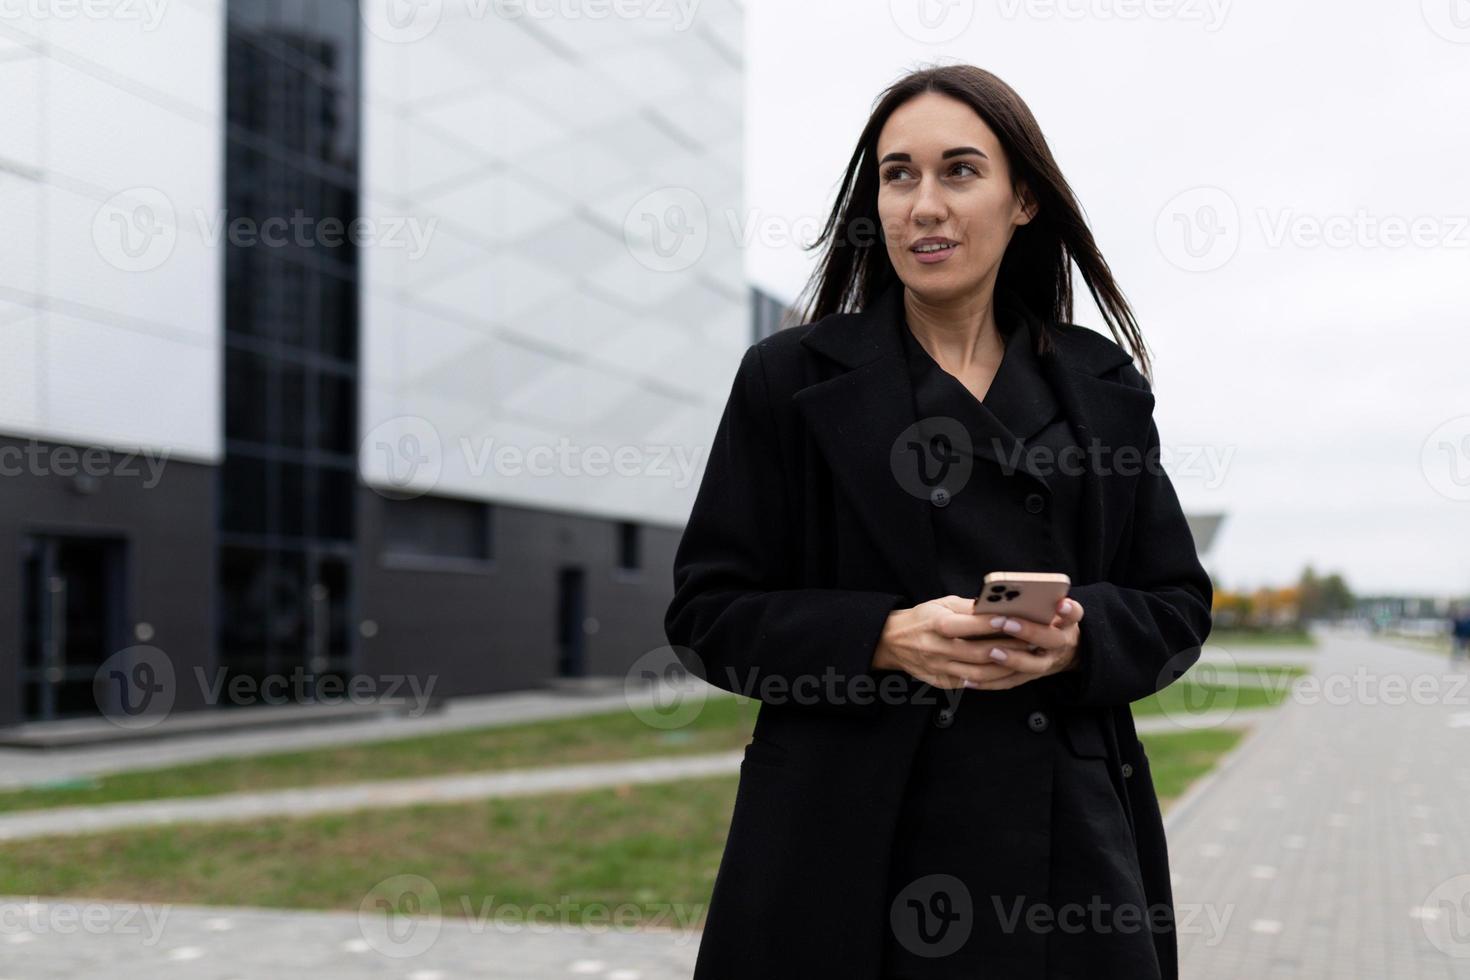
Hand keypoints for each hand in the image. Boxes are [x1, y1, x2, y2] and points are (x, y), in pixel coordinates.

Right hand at [873, 595, 1069, 689]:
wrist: (892, 642)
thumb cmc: (922, 618)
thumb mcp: (941, 604)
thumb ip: (969, 607)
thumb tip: (998, 606)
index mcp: (937, 625)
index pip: (970, 625)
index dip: (993, 623)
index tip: (1015, 619)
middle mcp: (937, 649)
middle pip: (980, 652)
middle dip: (1009, 647)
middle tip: (1032, 641)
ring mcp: (939, 669)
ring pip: (980, 674)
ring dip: (1005, 668)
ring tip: (1025, 659)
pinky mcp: (942, 682)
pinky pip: (972, 684)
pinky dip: (992, 680)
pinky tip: (1007, 672)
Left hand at [962, 595, 1084, 690]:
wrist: (1064, 652)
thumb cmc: (1046, 620)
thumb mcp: (1049, 609)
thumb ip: (1034, 601)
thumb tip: (1000, 592)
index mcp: (1066, 623)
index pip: (1073, 614)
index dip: (1068, 610)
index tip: (1060, 603)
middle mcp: (1060, 644)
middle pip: (1051, 640)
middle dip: (1029, 631)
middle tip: (1007, 622)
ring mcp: (1047, 663)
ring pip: (1033, 665)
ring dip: (1012, 658)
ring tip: (992, 652)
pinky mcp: (1030, 677)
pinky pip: (1011, 681)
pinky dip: (991, 681)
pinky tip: (971, 679)